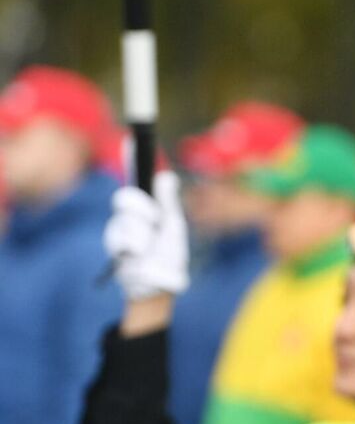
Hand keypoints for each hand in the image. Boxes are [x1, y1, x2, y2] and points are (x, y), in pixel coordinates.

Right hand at [105, 170, 188, 300]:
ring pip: (125, 220)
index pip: (137, 177)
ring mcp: (120, 226)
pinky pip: (121, 237)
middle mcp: (132, 212)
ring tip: (150, 246)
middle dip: (142, 211)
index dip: (131, 159)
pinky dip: (135, 247)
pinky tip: (139, 255)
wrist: (159, 283)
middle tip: (155, 222)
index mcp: (149, 204)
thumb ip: (166, 201)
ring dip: (143, 234)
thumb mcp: (172, 225)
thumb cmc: (169, 254)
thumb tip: (166, 174)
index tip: (131, 140)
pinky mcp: (113, 243)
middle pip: (125, 197)